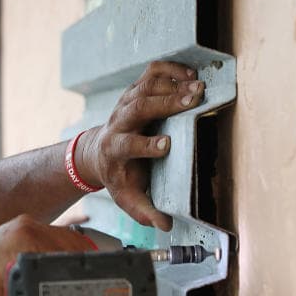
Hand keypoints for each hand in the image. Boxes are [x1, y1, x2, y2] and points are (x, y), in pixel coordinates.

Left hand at [81, 61, 204, 230]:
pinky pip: (149, 73)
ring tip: (198, 85)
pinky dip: (169, 69)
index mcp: (115, 150)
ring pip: (144, 87)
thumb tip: (165, 226)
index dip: (146, 144)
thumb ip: (144, 211)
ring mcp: (125, 103)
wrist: (97, 152)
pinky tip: (189, 73)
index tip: (167, 144)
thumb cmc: (118, 176)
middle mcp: (118, 123)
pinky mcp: (133, 90)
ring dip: (171, 84)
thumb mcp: (126, 197)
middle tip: (193, 98)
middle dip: (165, 102)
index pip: (127, 144)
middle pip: (138, 108)